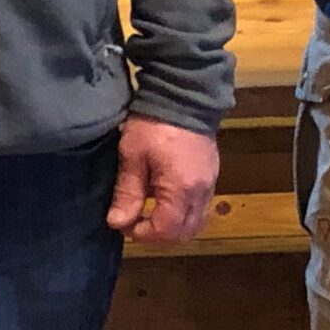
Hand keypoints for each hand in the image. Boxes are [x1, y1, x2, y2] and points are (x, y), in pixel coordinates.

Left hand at [106, 117, 219, 243]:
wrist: (184, 93)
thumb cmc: (153, 124)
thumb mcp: (132, 156)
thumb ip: (127, 192)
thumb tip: (117, 223)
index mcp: (181, 189)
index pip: (167, 231)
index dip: (143, 234)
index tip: (124, 224)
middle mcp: (201, 192)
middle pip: (185, 232)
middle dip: (159, 235)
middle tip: (135, 223)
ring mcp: (210, 183)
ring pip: (196, 222)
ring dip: (173, 226)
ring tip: (149, 212)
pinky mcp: (211, 174)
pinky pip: (200, 207)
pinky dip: (182, 212)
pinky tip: (164, 198)